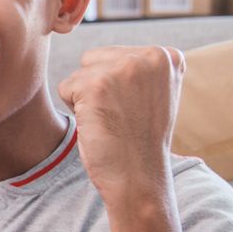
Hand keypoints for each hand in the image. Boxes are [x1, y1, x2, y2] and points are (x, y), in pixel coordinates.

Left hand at [57, 45, 182, 211]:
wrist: (139, 178)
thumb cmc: (141, 140)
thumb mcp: (154, 94)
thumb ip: (139, 68)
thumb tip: (105, 53)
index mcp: (167, 56)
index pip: (118, 55)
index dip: (118, 87)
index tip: (136, 110)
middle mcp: (149, 56)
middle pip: (95, 59)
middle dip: (99, 88)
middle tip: (121, 117)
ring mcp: (122, 68)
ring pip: (80, 73)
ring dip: (86, 99)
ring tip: (111, 120)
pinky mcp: (95, 84)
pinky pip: (66, 88)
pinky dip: (75, 110)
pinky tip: (99, 125)